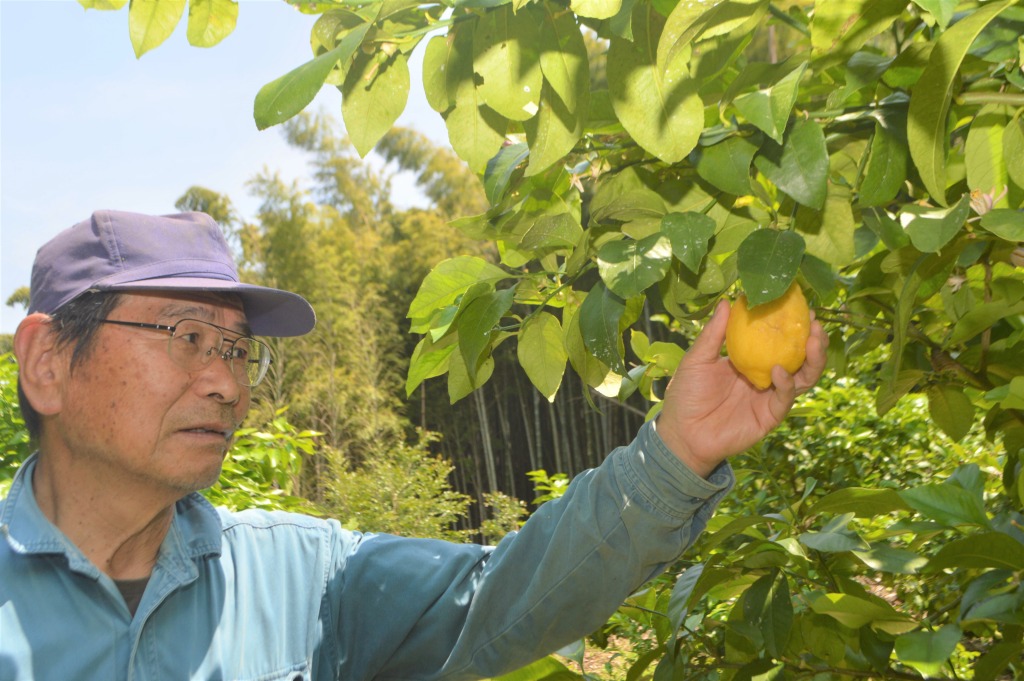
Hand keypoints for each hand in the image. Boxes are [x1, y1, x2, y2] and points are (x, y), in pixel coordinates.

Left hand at [656, 299, 828, 477]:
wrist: (682, 433)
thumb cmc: (686, 395)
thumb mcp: (698, 359)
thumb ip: (713, 333)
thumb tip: (726, 302)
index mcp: (750, 360)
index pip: (778, 340)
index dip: (791, 325)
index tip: (800, 306)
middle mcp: (765, 377)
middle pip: (800, 358)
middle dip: (812, 341)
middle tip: (814, 323)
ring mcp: (769, 397)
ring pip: (803, 378)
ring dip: (812, 360)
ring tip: (813, 341)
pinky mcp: (769, 416)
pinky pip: (785, 398)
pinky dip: (787, 384)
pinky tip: (780, 371)